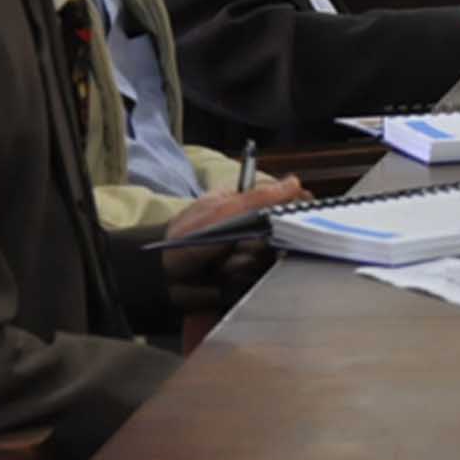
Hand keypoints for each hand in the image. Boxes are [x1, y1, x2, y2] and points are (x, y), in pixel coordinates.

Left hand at [159, 177, 307, 308]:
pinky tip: (222, 274)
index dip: (291, 207)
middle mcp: (246, 227)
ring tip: (222, 262)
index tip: (299, 213)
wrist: (160, 277)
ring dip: (246, 260)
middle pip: (279, 232)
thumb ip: (261, 197)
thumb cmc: (185, 237)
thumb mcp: (225, 211)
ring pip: (269, 256)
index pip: (279, 201)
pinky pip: (256, 275)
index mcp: (240, 204)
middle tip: (240, 243)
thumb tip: (294, 182)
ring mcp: (243, 252)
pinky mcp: (241, 276)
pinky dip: (241, 275)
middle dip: (262, 241)